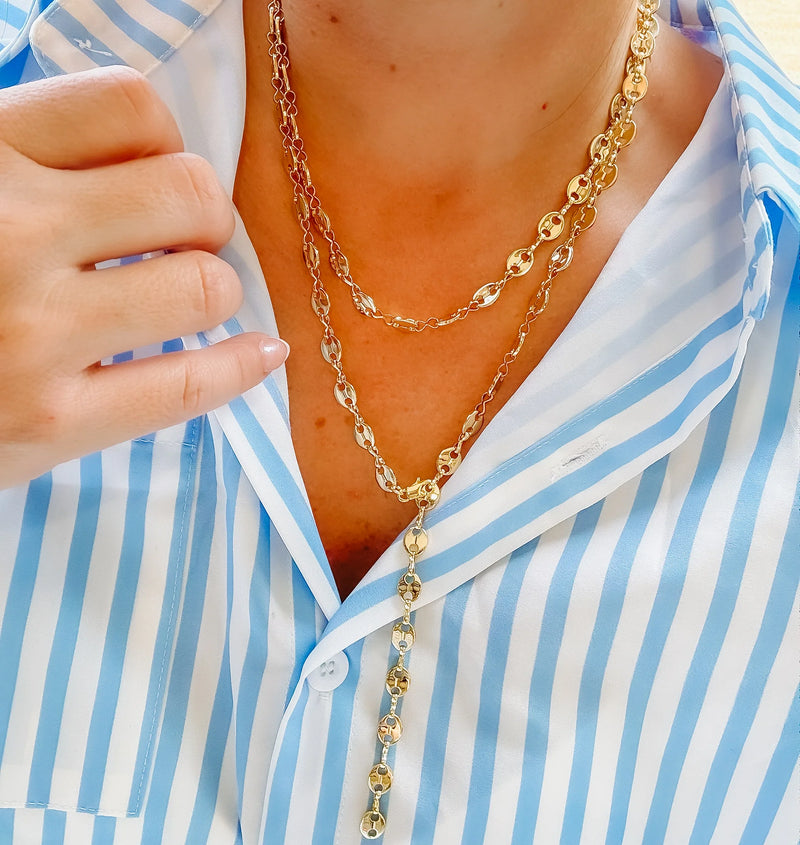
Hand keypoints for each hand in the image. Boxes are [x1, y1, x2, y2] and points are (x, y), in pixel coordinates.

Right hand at [0, 66, 287, 488]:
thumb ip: (34, 163)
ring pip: (203, 285)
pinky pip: (189, 385)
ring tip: (193, 300)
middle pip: (187, 191)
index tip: (157, 177)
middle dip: (206, 218)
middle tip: (189, 243)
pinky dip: (242, 367)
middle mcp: (6, 231)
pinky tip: (262, 356)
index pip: (129, 106)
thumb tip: (155, 158)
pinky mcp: (46, 421)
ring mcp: (29, 331)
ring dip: (217, 290)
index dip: (165, 143)